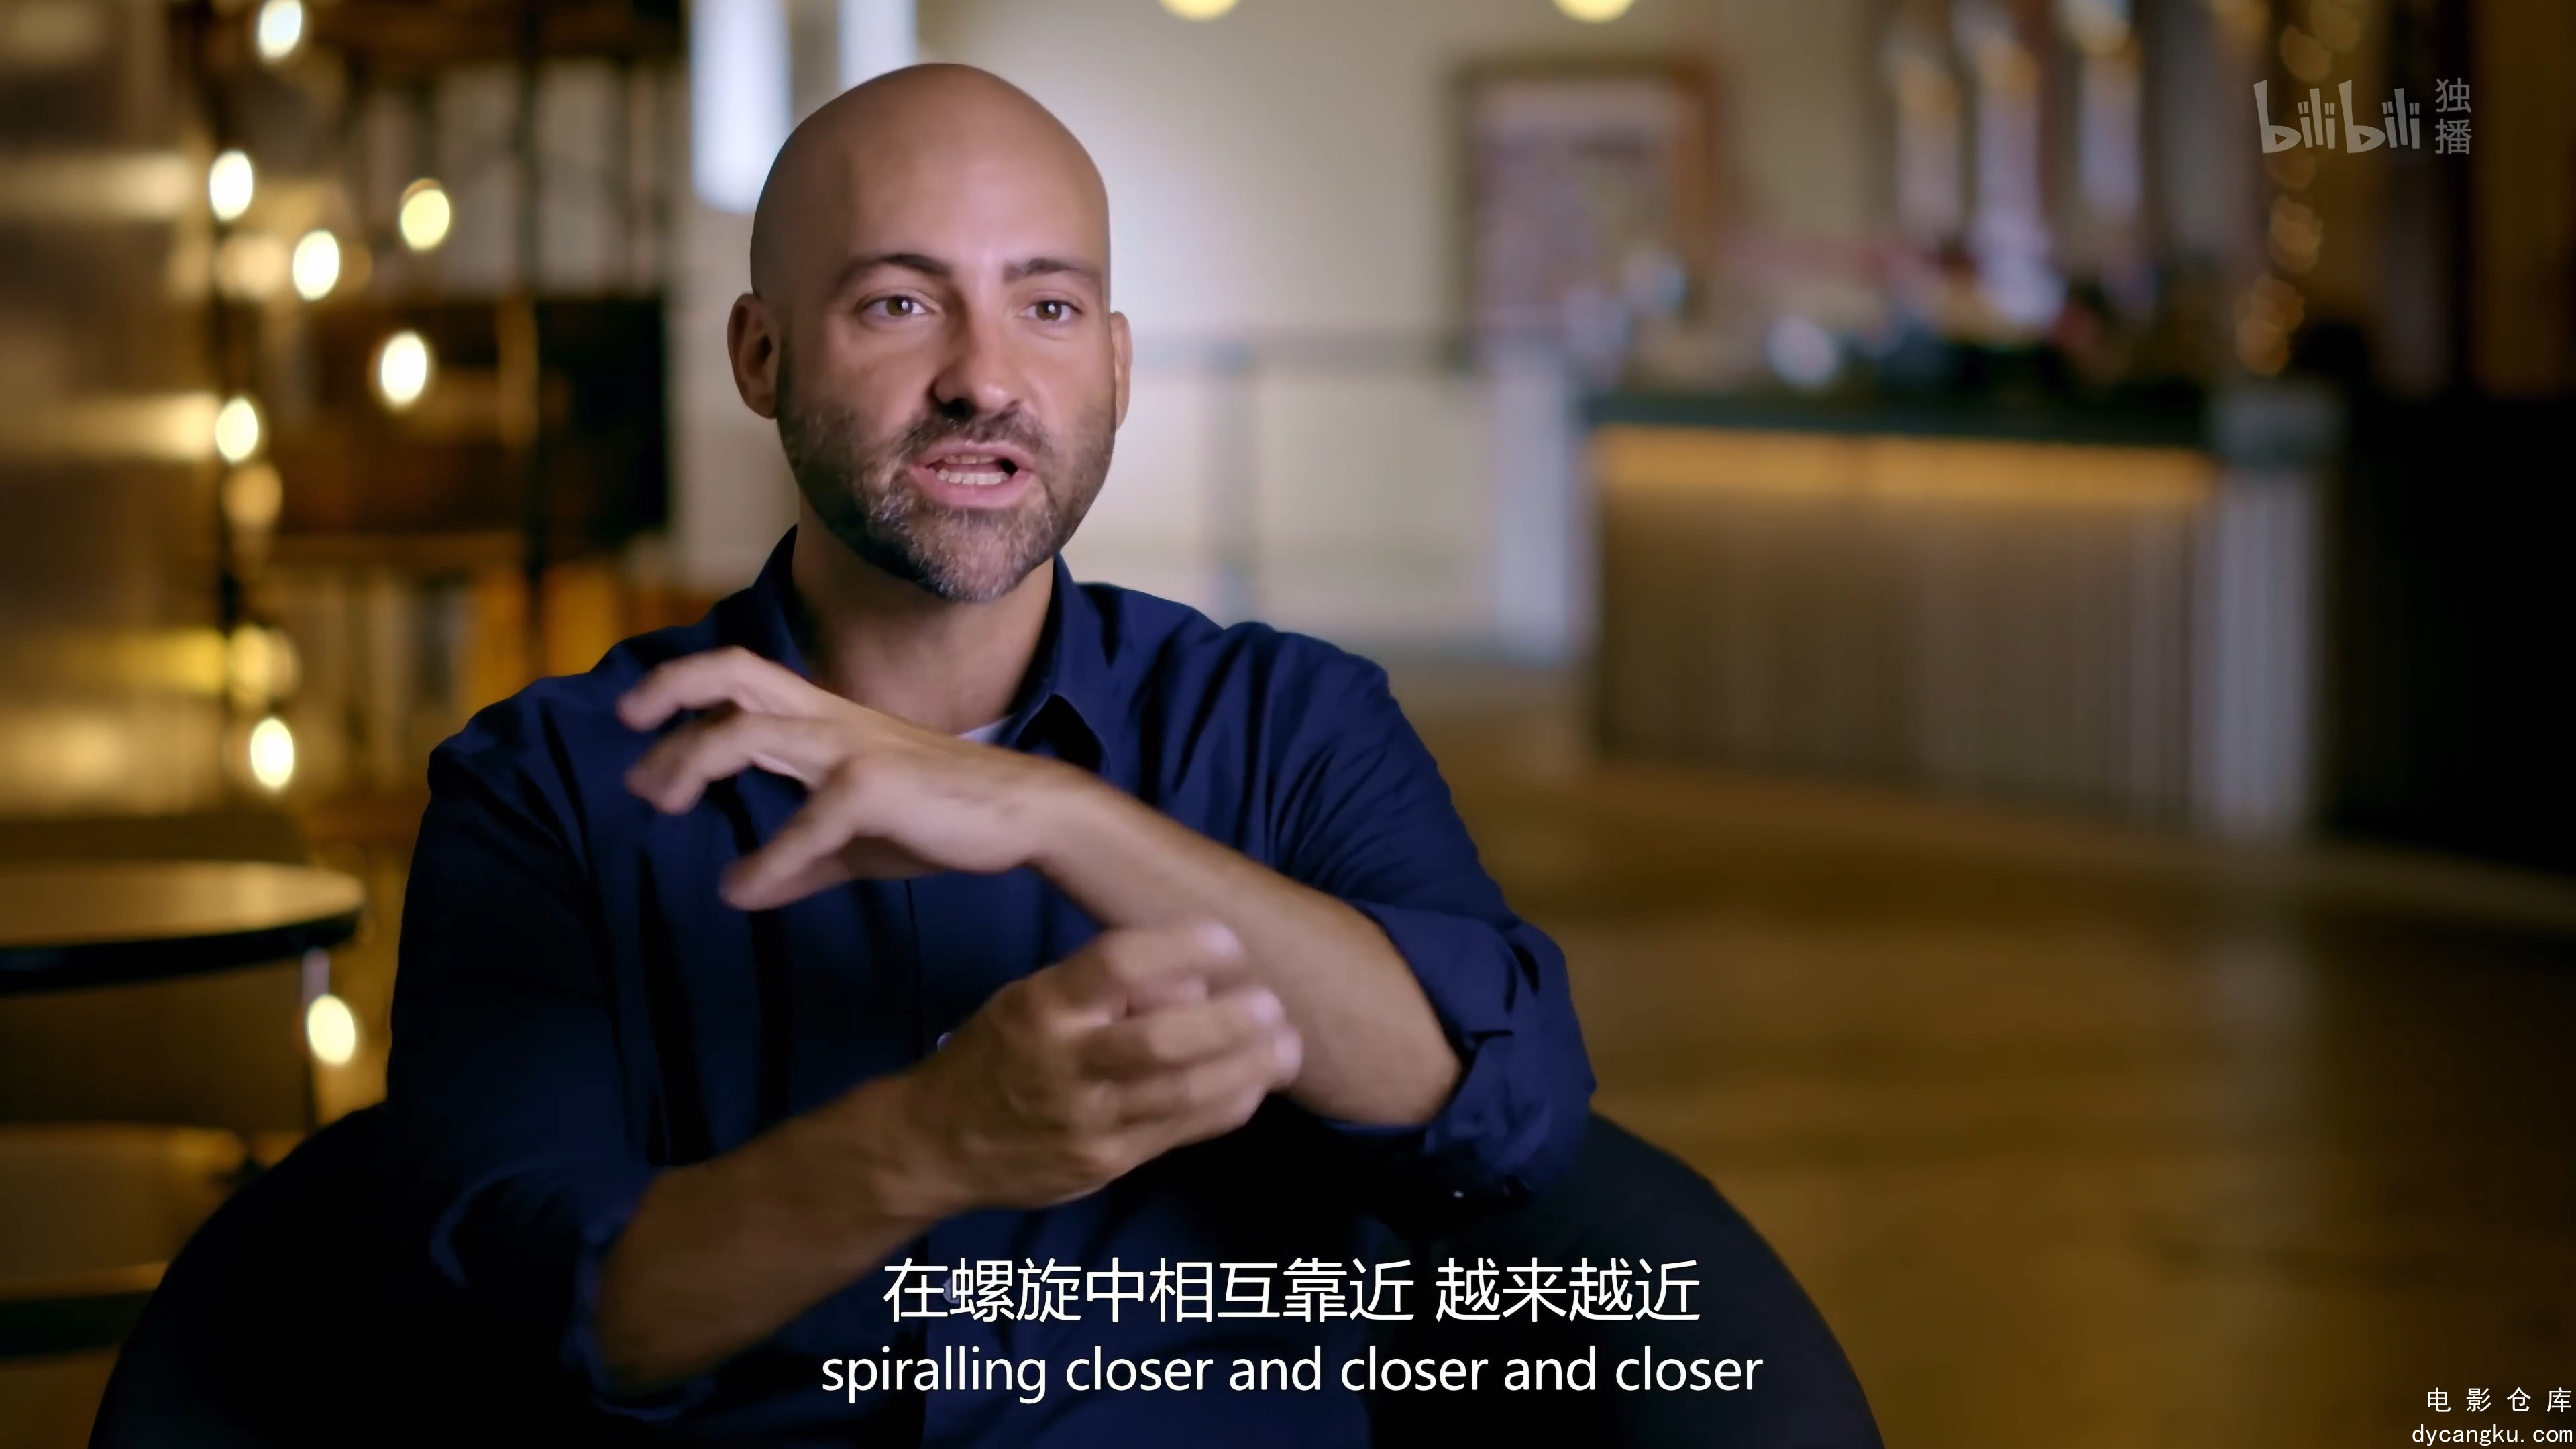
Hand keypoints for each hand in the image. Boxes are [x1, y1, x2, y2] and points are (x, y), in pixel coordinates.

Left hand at [617, 646, 1079, 909]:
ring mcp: (851, 747)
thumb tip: (736, 892)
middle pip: (734, 672)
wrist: (1026, 815)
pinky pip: (802, 824)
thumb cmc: (943, 818)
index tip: (639, 728)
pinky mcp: (873, 787)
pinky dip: (765, 861)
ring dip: (691, 761)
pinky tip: (742, 890)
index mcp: (826, 720)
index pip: (741, 681)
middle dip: (669, 690)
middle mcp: (830, 719)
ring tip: (660, 801)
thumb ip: (795, 859)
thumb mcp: (854, 841)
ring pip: (749, 730)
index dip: (682, 693)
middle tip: (628, 733)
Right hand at [893, 922, 1303, 1212]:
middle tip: (1273, 1002)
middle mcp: (1064, 1063)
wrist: (938, 1144)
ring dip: (1246, 1067)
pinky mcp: (1103, 1164)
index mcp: (1043, 1006)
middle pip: (1161, 1041)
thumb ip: (1109, 990)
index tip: (1227, 939)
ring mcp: (1085, 1120)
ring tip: (1288, 1045)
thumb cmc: (1002, 1053)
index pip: (1117, 965)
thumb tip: (1196, 980)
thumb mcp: (1036, 999)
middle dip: (1229, 1021)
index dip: (1180, 947)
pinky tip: (1255, 1085)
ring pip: (1181, 1093)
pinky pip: (1179, 1133)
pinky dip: (1226, 1106)